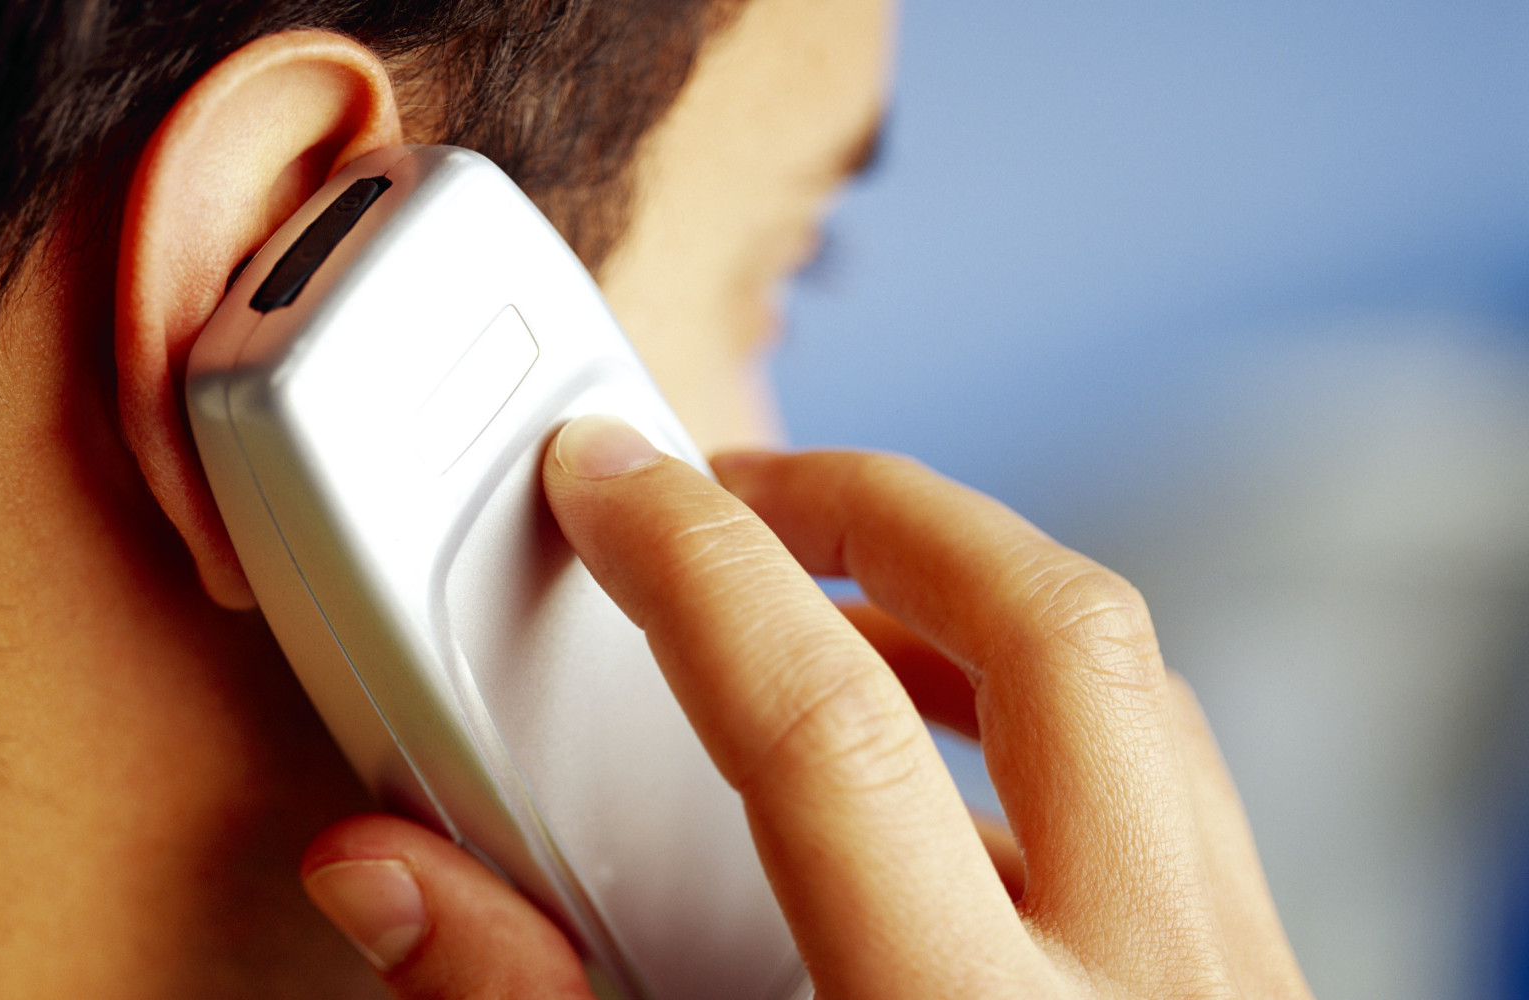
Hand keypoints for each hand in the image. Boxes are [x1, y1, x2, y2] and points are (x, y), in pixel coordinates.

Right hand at [300, 415, 1312, 999]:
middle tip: (739, 488)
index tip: (608, 479)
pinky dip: (1043, 708)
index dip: (695, 572)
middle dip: (886, 505)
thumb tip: (385, 878)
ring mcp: (1227, 984)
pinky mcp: (1249, 990)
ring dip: (975, 593)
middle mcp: (1143, 990)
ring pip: (1142, 692)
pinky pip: (1168, 782)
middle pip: (1061, 634)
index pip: (827, 733)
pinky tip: (937, 755)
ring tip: (829, 589)